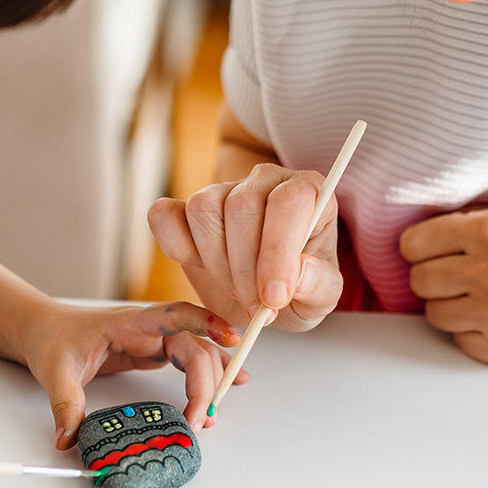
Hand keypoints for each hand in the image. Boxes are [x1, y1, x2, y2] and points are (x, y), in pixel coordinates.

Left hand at [16, 302, 245, 446]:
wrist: (45, 329)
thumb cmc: (53, 340)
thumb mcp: (55, 372)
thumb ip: (65, 405)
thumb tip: (68, 439)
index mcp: (129, 323)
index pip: (174, 315)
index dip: (204, 321)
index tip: (229, 335)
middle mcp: (149, 328)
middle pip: (194, 347)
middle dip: (205, 383)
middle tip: (200, 421)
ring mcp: (155, 339)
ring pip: (198, 354)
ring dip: (211, 382)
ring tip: (211, 416)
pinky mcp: (155, 351)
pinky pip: (191, 359)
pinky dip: (212, 372)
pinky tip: (233, 380)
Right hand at [149, 163, 342, 333]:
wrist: (267, 290)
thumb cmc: (300, 288)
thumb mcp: (322, 298)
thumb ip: (319, 286)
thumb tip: (297, 273)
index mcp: (309, 192)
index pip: (289, 202)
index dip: (278, 251)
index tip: (274, 298)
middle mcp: (266, 180)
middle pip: (241, 207)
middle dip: (245, 269)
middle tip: (256, 306)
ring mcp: (223, 189)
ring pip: (203, 209)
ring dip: (216, 262)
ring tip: (237, 288)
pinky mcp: (186, 207)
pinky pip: (165, 215)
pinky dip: (175, 246)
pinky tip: (201, 267)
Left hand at [400, 205, 487, 366]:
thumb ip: (475, 219)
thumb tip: (422, 229)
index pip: (412, 244)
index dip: (424, 247)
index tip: (438, 250)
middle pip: (419, 280)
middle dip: (438, 276)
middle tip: (468, 274)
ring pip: (434, 314)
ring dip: (454, 306)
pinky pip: (460, 341)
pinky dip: (475, 332)